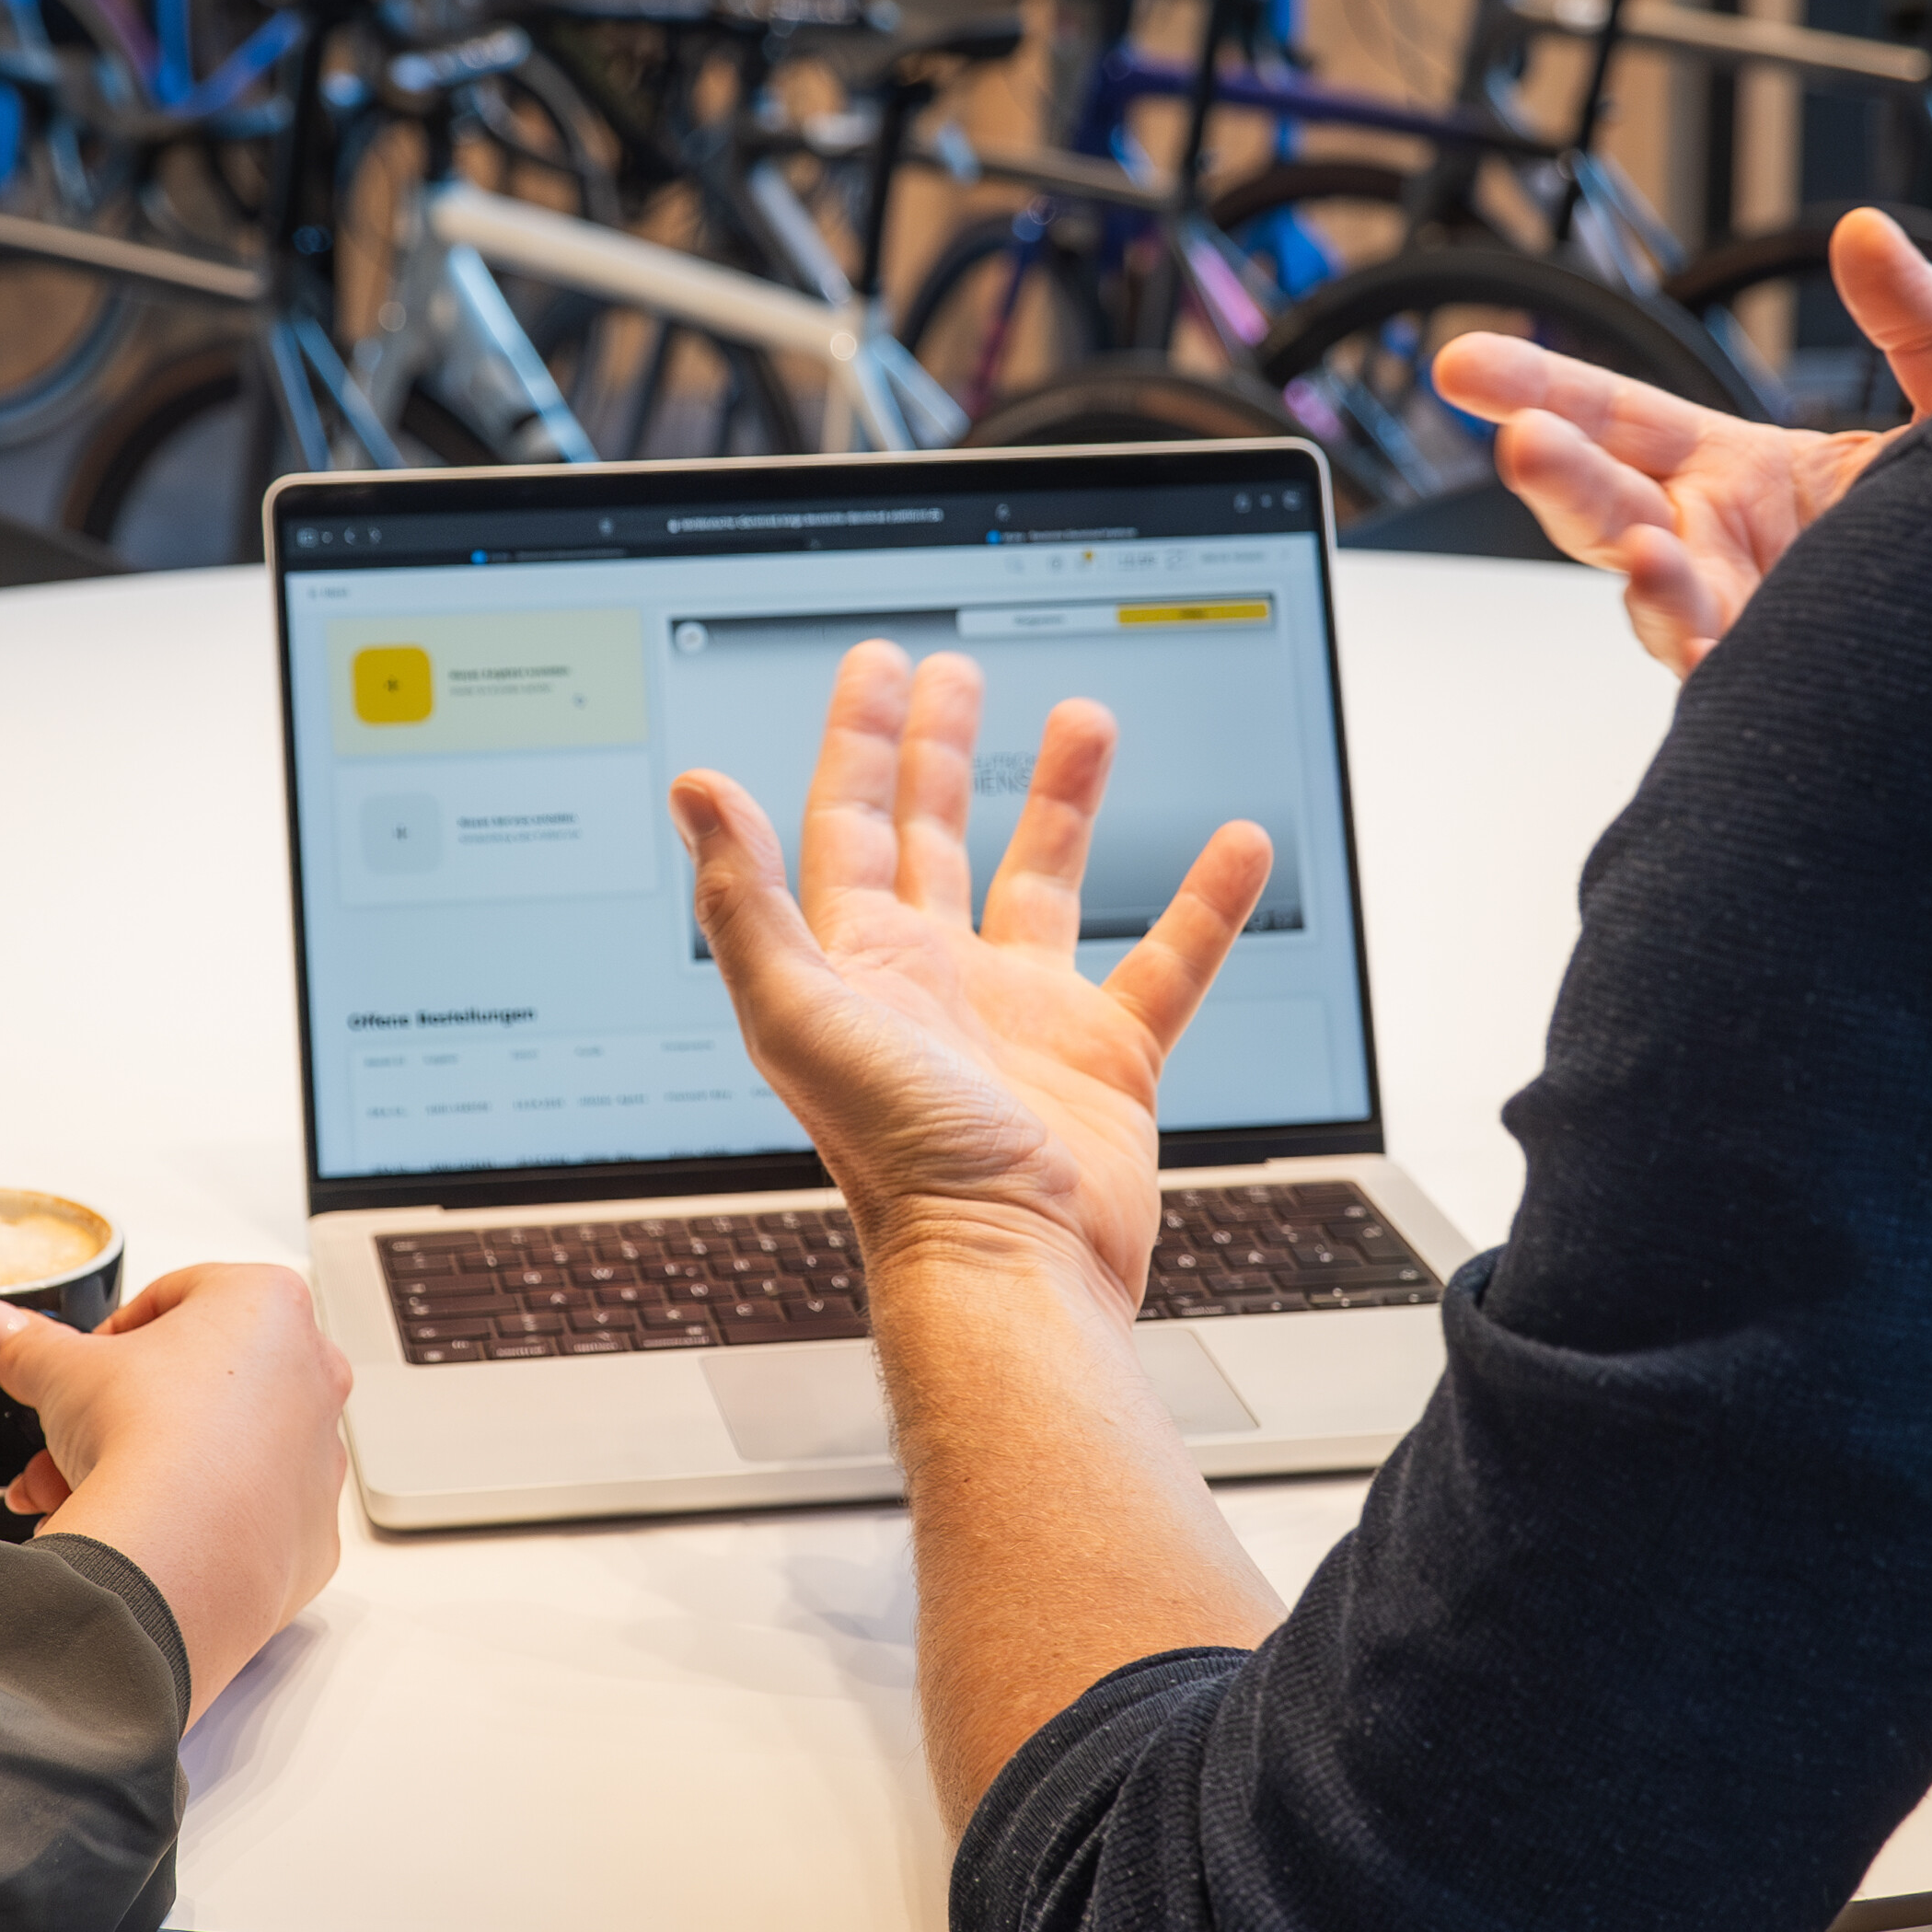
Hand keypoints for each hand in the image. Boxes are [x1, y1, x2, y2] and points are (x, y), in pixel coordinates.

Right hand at [0, 1265, 352, 1722]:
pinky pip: (245, 1515)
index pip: (179, 1297)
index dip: (116, 1335)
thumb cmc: (145, 1437)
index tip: (88, 1365)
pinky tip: (137, 1532)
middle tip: (71, 1439)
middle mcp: (311, 1373)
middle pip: (197, 1382)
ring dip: (147, 1467)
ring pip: (220, 1450)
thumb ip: (29, 1343)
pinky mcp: (312, 1530)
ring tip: (75, 1494)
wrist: (178, 1549)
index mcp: (267, 1304)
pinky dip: (195, 1522)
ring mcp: (320, 1455)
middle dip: (120, 1414)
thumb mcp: (63, 1373)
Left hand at [669, 641, 1271, 1307]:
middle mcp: (938, 983)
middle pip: (935, 835)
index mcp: (861, 964)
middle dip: (942, 751)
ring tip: (1087, 721)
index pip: (851, 821)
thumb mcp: (800, 1012)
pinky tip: (1236, 849)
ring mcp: (1023, 1020)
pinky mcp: (1105, 1061)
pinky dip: (1204, 906)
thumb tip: (694, 790)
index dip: (861, 739)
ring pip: (1045, 881)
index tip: (879, 667)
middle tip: (958, 676)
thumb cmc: (899, 1159)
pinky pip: (1166, 963)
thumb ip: (746, 899)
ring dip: (1064, 800)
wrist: (1009, 1264)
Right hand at [1430, 207, 1931, 672]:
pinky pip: (1729, 684)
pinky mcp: (1781, 692)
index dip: (1540, 387)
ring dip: (1644, 580)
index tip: (1463, 366)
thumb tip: (1865, 232)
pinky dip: (1714, 663)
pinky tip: (1711, 649)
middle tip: (1520, 444)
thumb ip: (1919, 320)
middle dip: (1557, 477)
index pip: (1613, 420)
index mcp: (1734, 474)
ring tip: (1646, 554)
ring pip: (1659, 602)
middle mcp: (1714, 550)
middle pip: (1604, 509)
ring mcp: (1740, 625)